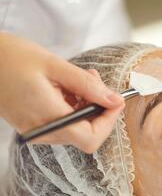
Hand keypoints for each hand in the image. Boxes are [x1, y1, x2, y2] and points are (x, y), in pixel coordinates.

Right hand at [0, 33, 124, 152]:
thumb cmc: (11, 57)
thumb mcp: (55, 66)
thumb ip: (88, 85)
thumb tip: (115, 100)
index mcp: (48, 117)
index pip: (91, 138)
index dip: (109, 122)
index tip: (116, 101)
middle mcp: (42, 131)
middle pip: (86, 134)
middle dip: (99, 109)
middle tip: (97, 81)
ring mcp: (36, 131)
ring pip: (76, 129)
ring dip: (86, 106)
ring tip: (80, 79)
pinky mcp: (33, 125)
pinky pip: (63, 123)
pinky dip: (72, 107)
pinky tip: (67, 86)